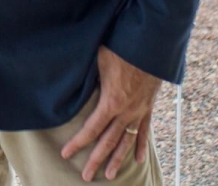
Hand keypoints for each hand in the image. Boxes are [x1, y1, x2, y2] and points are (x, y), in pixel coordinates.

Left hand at [61, 46, 161, 181]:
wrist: (152, 45)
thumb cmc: (122, 48)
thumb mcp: (99, 60)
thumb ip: (89, 76)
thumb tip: (73, 80)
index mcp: (111, 102)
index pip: (91, 129)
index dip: (78, 142)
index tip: (65, 154)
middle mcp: (126, 112)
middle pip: (108, 142)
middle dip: (96, 160)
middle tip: (86, 177)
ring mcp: (139, 111)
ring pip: (127, 141)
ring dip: (118, 159)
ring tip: (110, 175)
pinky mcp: (148, 107)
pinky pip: (145, 131)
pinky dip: (141, 146)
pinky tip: (139, 160)